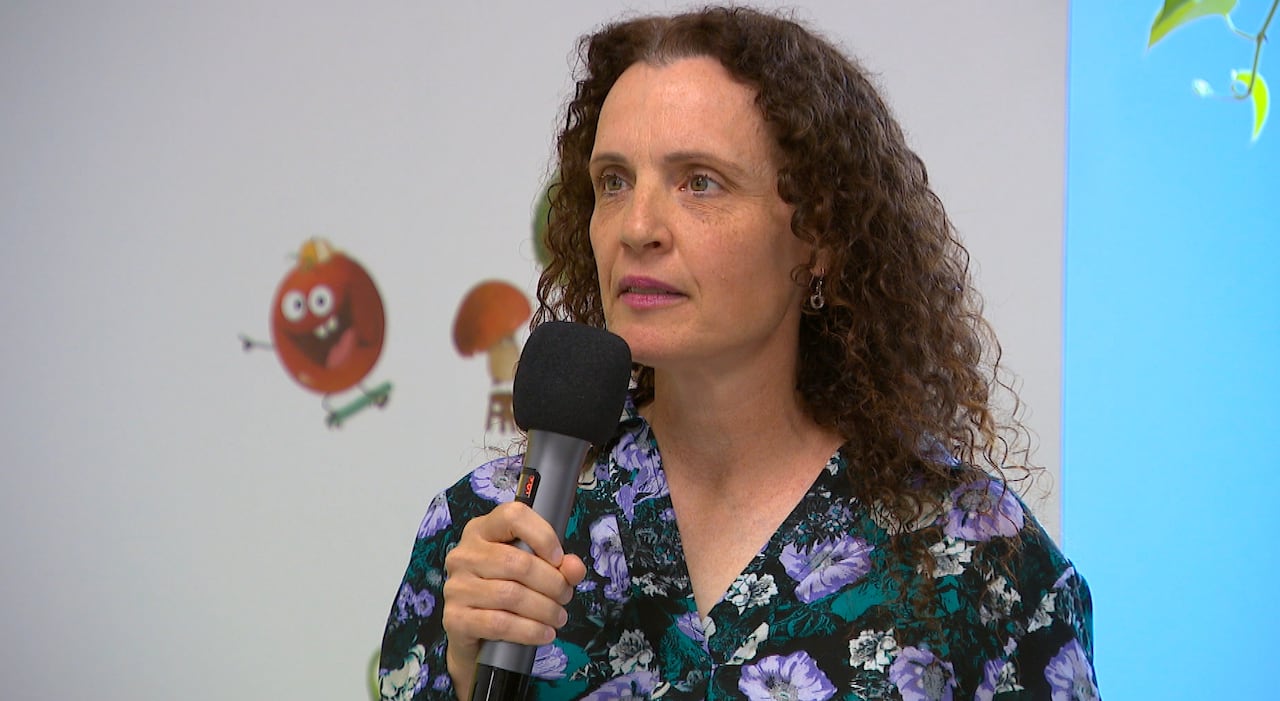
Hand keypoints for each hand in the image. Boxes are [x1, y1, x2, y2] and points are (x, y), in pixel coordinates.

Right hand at [441, 501, 586, 699]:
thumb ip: (558, 566)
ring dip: (544, 609)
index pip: (513, 516)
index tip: (559, 559)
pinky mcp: (455, 619)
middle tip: (565, 596)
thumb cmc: (505, 593)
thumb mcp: (533, 572)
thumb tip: (574, 568)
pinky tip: (544, 633)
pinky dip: (529, 630)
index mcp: (482, 531)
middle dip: (552, 583)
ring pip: (511, 595)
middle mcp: (465, 554)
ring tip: (558, 617)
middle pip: (518, 562)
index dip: (542, 535)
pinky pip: (499, 623)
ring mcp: (456, 586)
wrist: (474, 636)